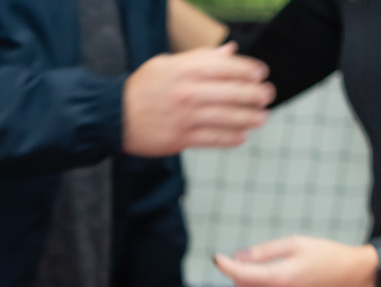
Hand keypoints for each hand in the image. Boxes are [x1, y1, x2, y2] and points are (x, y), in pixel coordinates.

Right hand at [122, 43, 273, 156]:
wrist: (114, 117)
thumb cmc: (141, 89)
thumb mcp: (166, 64)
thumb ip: (200, 58)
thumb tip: (230, 52)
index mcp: (183, 71)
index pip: (225, 67)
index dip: (247, 70)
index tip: (261, 73)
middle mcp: (186, 93)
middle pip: (230, 93)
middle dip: (253, 94)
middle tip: (267, 95)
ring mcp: (184, 118)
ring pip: (225, 118)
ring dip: (248, 118)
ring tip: (261, 117)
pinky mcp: (179, 140)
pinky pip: (212, 140)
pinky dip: (230, 138)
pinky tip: (242, 136)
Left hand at [213, 235, 376, 286]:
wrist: (352, 275)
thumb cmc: (325, 254)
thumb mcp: (295, 243)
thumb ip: (264, 251)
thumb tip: (237, 257)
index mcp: (282, 277)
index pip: (241, 275)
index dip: (226, 265)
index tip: (218, 258)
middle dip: (239, 274)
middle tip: (251, 262)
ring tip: (257, 278)